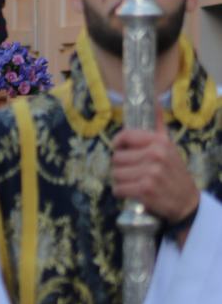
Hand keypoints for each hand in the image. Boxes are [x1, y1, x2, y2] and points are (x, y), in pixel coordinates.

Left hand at [112, 106, 199, 223]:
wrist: (186, 201)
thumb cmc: (174, 172)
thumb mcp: (169, 147)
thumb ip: (158, 127)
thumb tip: (154, 102)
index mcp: (159, 142)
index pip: (126, 135)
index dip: (118, 142)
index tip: (118, 148)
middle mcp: (155, 155)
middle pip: (117, 157)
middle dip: (121, 165)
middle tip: (130, 171)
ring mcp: (150, 173)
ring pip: (116, 173)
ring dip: (120, 180)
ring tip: (131, 181)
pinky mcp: (145, 190)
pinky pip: (119, 188)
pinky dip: (121, 192)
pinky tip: (130, 192)